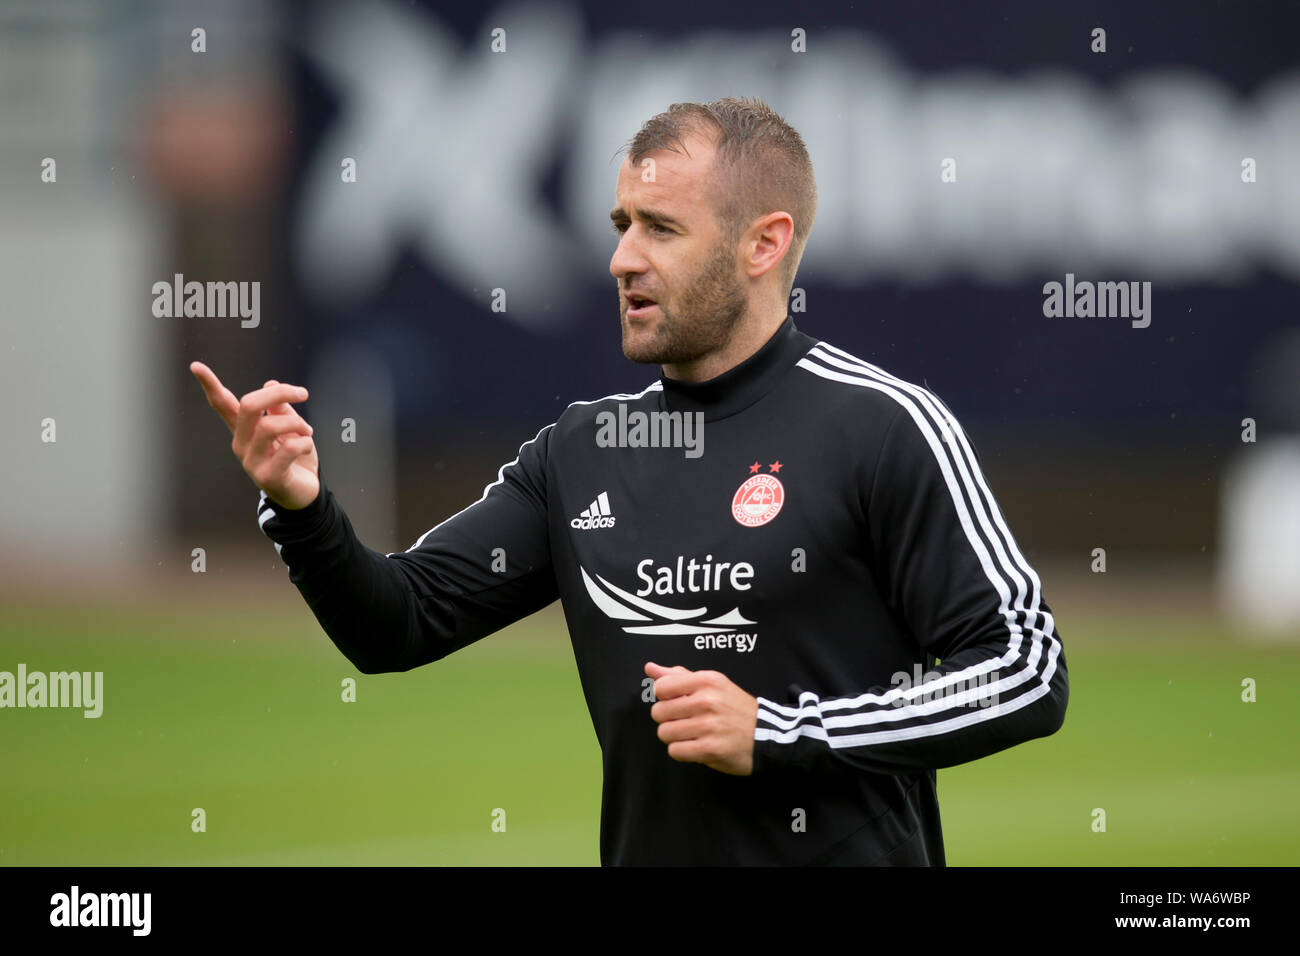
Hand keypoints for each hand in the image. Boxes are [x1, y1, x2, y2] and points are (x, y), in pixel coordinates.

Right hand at [189, 361, 319, 509]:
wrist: (305, 494)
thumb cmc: (296, 458)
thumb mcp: (292, 428)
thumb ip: (281, 409)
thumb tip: (271, 383)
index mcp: (244, 430)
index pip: (223, 404)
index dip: (210, 385)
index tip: (195, 365)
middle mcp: (242, 444)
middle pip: (248, 405)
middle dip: (278, 393)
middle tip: (302, 393)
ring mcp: (251, 461)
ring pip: (270, 425)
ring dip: (297, 423)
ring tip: (308, 431)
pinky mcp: (267, 477)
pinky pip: (289, 448)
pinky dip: (305, 442)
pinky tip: (307, 447)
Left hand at [645, 662, 757, 775]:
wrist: (766, 735)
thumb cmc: (735, 708)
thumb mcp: (712, 684)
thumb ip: (679, 676)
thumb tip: (650, 668)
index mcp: (706, 680)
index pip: (661, 687)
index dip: (665, 698)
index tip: (677, 702)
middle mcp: (707, 701)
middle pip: (658, 712)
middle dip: (668, 719)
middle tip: (685, 721)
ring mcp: (709, 726)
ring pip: (664, 733)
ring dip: (675, 737)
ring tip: (691, 734)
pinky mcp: (710, 749)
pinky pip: (675, 751)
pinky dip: (682, 751)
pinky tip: (695, 746)